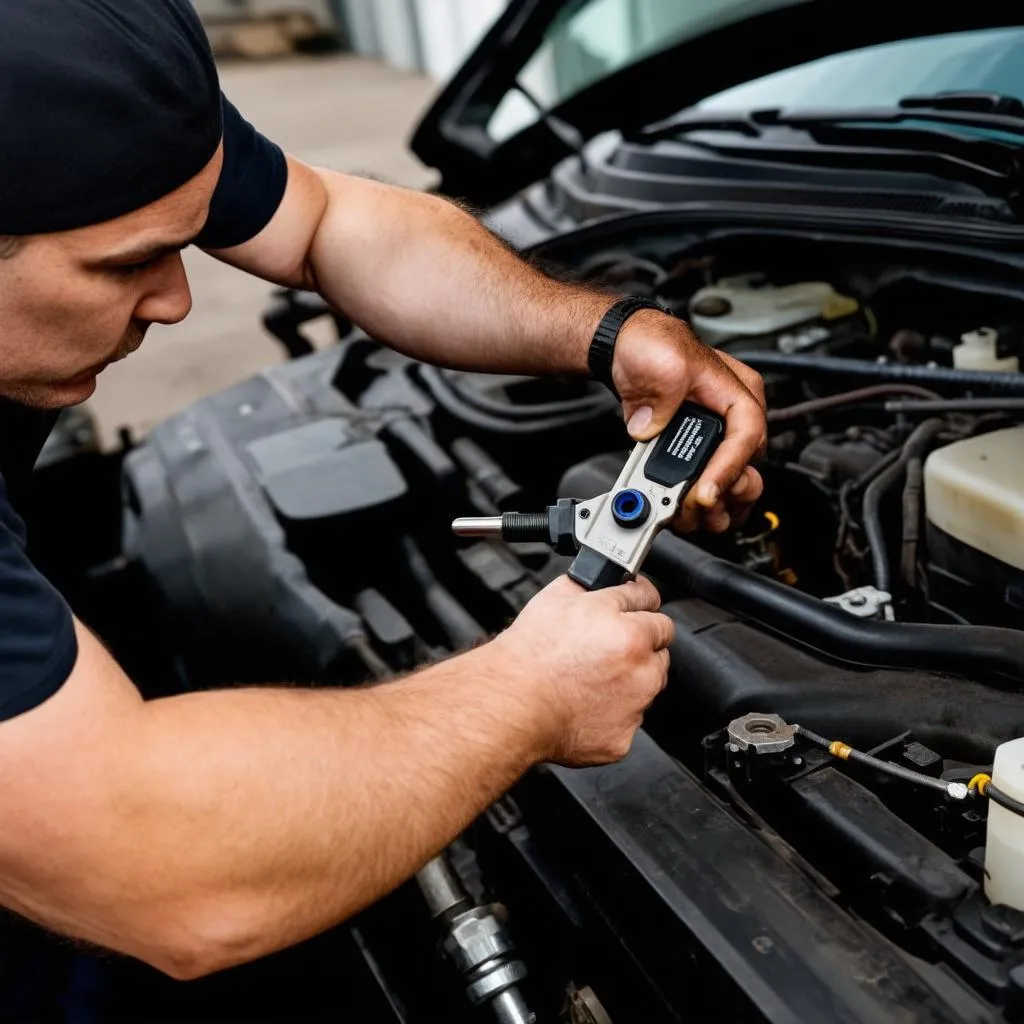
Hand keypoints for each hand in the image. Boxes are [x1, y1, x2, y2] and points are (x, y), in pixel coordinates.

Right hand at [488, 575, 672, 766]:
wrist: (512, 703)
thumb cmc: (528, 655)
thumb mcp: (556, 598)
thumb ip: (590, 583)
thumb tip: (604, 576)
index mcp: (627, 629)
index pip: (650, 601)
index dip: (638, 601)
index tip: (635, 606)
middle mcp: (639, 665)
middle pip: (660, 644)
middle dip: (640, 641)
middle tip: (607, 647)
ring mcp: (635, 702)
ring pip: (649, 682)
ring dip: (632, 677)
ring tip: (593, 677)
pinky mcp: (625, 734)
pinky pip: (630, 718)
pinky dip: (615, 712)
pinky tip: (588, 703)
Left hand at [612, 310, 766, 533]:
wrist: (625, 347)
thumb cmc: (651, 345)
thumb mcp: (662, 362)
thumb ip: (661, 397)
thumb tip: (649, 429)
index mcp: (737, 390)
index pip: (747, 434)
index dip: (730, 467)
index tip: (705, 491)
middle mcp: (732, 415)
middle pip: (747, 465)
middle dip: (725, 493)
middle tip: (697, 508)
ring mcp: (715, 434)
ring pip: (733, 480)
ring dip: (715, 505)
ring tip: (690, 516)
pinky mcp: (696, 449)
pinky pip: (707, 480)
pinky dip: (698, 500)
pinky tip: (683, 510)